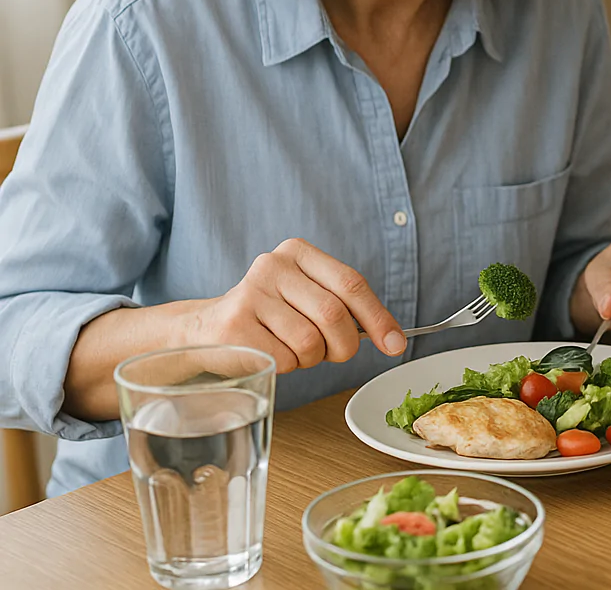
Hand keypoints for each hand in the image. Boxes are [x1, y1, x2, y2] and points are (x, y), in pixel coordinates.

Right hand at [185, 238, 404, 373]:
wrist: (206, 331)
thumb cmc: (270, 318)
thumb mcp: (307, 298)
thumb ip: (346, 308)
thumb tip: (394, 338)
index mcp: (298, 252)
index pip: (351, 283)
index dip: (378, 317)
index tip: (395, 344)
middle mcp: (273, 265)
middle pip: (334, 314)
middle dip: (343, 346)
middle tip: (336, 354)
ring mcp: (251, 293)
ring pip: (310, 340)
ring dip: (312, 358)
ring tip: (294, 350)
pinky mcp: (235, 324)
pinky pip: (285, 358)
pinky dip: (289, 366)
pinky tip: (271, 353)